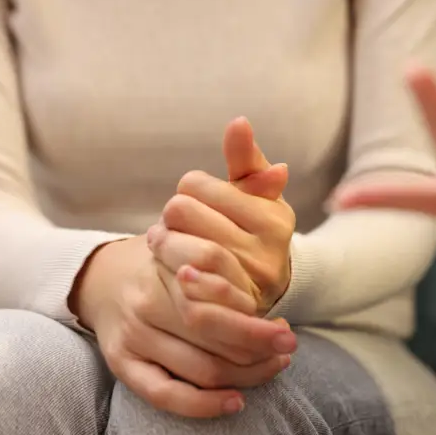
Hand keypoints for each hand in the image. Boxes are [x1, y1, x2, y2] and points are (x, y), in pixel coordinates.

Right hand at [72, 234, 295, 417]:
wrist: (100, 277)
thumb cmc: (163, 262)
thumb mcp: (190, 240)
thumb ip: (227, 245)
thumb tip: (277, 217)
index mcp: (167, 267)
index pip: (221, 300)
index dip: (258, 321)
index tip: (285, 326)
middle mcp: (147, 302)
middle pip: (216, 336)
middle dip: (261, 348)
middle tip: (287, 348)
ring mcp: (132, 336)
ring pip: (201, 368)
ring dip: (247, 374)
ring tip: (273, 366)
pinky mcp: (121, 364)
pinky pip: (165, 395)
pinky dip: (204, 405)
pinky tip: (236, 402)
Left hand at [152, 118, 295, 313]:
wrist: (264, 290)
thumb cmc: (254, 229)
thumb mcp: (256, 194)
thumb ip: (245, 159)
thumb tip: (238, 122)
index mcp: (273, 218)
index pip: (196, 185)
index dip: (187, 190)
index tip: (194, 201)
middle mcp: (266, 253)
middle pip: (182, 212)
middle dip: (171, 215)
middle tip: (171, 224)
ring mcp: (247, 285)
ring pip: (178, 248)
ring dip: (162, 243)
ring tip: (165, 244)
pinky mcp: (226, 312)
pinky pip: (185, 288)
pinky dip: (170, 273)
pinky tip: (172, 270)